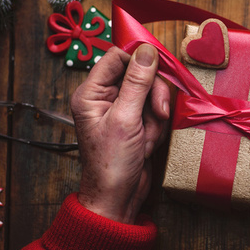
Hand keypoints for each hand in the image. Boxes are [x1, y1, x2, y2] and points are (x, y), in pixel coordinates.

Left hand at [71, 45, 169, 223]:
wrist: (118, 197)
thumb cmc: (112, 164)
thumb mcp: (126, 119)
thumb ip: (137, 83)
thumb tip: (147, 51)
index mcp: (91, 93)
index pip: (116, 58)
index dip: (139, 60)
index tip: (159, 67)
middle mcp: (105, 99)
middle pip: (138, 75)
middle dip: (153, 94)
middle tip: (158, 112)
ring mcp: (122, 111)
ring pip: (150, 94)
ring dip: (155, 115)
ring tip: (148, 136)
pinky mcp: (136, 123)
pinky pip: (154, 111)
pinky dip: (157, 127)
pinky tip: (148, 143)